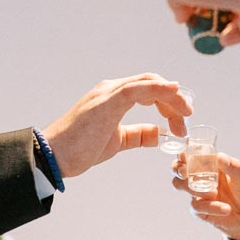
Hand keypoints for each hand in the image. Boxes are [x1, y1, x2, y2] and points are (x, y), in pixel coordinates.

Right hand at [42, 74, 191, 177]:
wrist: (54, 156)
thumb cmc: (79, 149)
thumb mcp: (117, 141)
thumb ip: (136, 135)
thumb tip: (157, 134)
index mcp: (113, 96)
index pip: (149, 89)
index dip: (169, 102)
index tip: (180, 123)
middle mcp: (111, 89)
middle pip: (153, 83)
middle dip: (175, 101)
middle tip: (185, 124)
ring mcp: (109, 93)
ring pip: (150, 83)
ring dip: (172, 99)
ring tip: (184, 118)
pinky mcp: (108, 102)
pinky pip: (138, 89)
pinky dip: (159, 89)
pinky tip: (174, 94)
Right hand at [171, 153, 239, 239]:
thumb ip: (232, 167)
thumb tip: (219, 156)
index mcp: (213, 166)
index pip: (193, 156)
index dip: (184, 153)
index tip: (185, 153)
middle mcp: (204, 178)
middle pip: (180, 170)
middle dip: (178, 169)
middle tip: (186, 172)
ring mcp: (201, 194)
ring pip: (181, 186)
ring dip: (193, 187)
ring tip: (213, 193)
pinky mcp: (202, 211)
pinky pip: (196, 206)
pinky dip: (210, 207)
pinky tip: (226, 209)